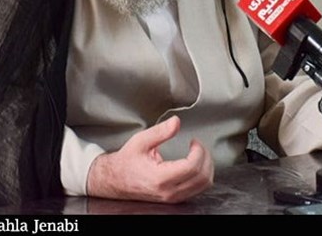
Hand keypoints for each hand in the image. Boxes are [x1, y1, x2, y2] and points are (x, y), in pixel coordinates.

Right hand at [86, 115, 213, 202]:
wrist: (115, 180)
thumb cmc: (126, 162)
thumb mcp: (140, 141)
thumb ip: (160, 131)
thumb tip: (176, 122)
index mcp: (160, 178)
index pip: (192, 167)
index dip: (198, 151)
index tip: (194, 141)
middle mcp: (168, 191)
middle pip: (202, 177)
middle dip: (205, 157)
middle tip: (198, 145)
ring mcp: (172, 198)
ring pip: (203, 185)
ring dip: (206, 167)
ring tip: (198, 153)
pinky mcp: (174, 199)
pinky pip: (197, 189)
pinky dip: (201, 175)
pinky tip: (194, 164)